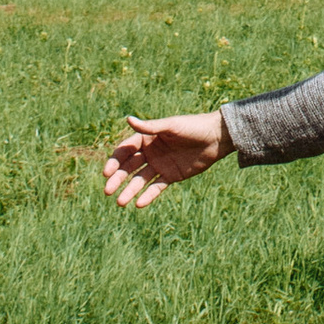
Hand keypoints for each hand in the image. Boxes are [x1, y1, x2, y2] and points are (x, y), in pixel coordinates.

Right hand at [102, 111, 229, 208]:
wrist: (216, 138)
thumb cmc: (192, 127)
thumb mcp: (171, 126)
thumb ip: (150, 127)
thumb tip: (128, 119)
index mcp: (147, 137)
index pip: (125, 151)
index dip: (115, 162)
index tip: (107, 173)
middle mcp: (150, 152)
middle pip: (129, 167)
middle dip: (117, 179)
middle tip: (107, 191)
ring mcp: (160, 165)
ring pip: (140, 180)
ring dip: (130, 190)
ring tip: (120, 202)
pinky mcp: (171, 175)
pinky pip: (156, 187)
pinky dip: (148, 195)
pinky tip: (139, 204)